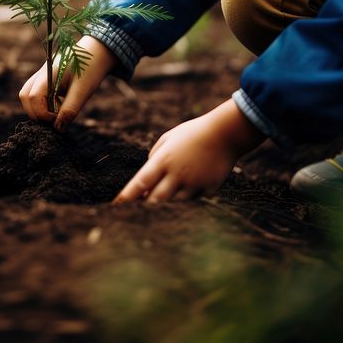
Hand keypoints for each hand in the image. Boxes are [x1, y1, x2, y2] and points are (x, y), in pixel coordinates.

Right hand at [19, 35, 115, 130]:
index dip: (43, 114)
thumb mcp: (83, 91)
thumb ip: (70, 110)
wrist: (96, 53)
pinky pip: (36, 95)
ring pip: (28, 96)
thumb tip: (58, 129)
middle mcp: (40, 74)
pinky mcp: (44, 81)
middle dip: (38, 113)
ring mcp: (40, 77)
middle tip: (57, 117)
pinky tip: (59, 104)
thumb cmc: (91, 69)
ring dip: (40, 109)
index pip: (33, 97)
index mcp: (48, 73)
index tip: (58, 118)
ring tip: (59, 109)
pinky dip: (44, 105)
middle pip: (25, 97)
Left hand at [113, 99, 264, 203]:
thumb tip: (147, 181)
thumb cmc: (193, 133)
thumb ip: (155, 157)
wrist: (226, 132)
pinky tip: (192, 188)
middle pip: (155, 200)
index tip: (115, 206)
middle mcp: (177, 173)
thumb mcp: (169, 139)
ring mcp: (194, 182)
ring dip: (167, 203)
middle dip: (145, 206)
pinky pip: (194, 201)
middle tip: (138, 210)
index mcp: (164, 160)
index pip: (140, 182)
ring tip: (167, 197)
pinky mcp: (209, 188)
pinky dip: (189, 198)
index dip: (127, 197)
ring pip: (174, 204)